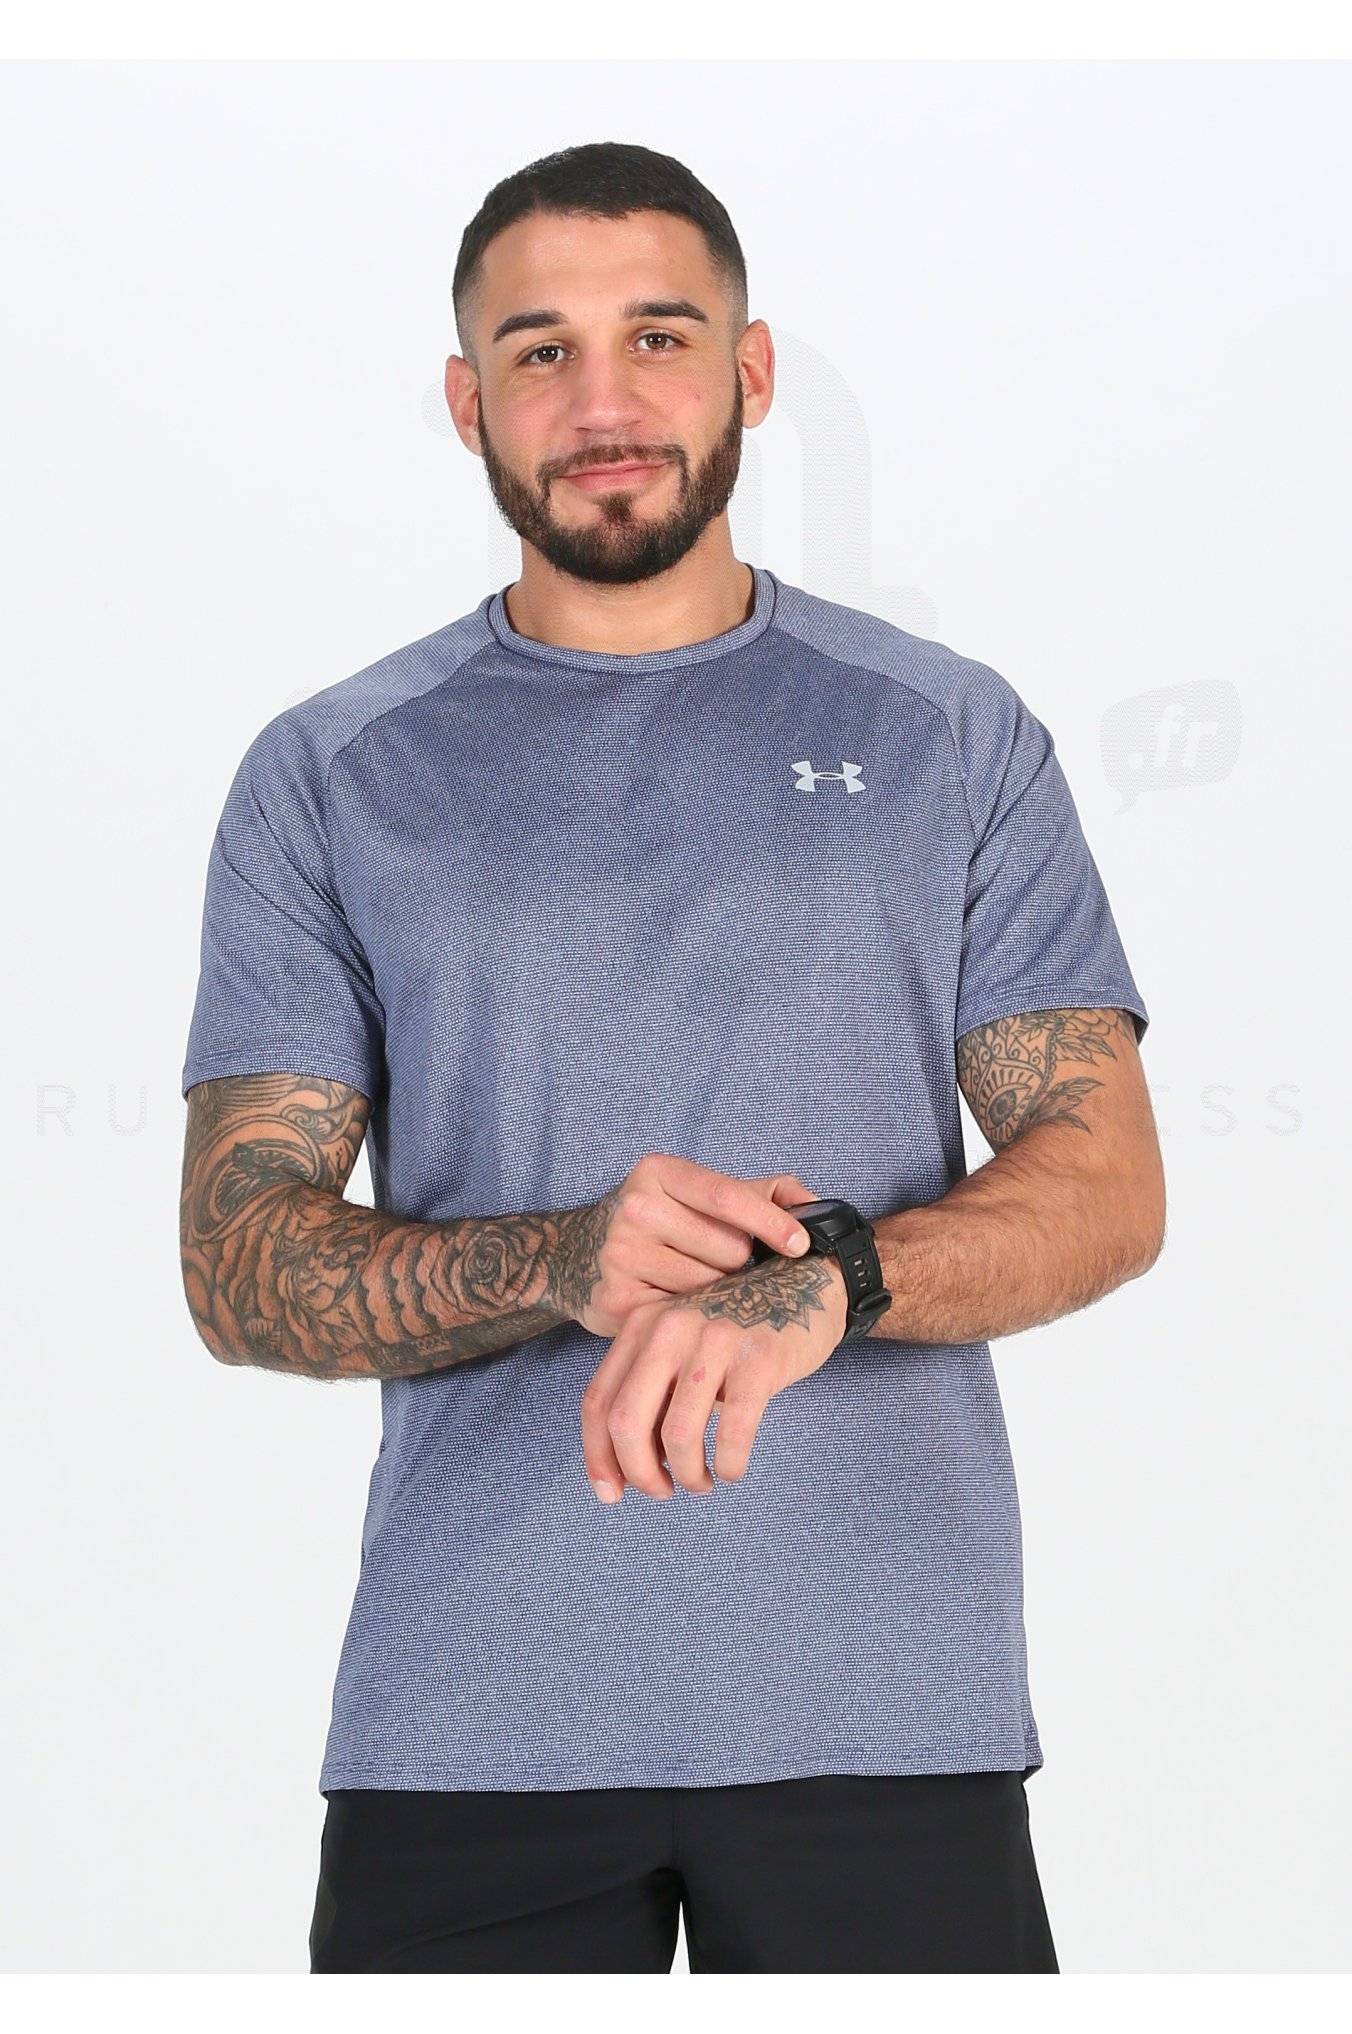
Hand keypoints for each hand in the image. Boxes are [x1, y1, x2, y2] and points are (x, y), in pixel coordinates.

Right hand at [553, 1152, 820, 1340]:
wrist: (572, 1256)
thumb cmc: (655, 1222)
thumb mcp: (696, 1194)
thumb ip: (761, 1192)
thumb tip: (817, 1204)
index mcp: (659, 1172)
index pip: (728, 1196)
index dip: (772, 1222)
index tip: (800, 1245)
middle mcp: (635, 1207)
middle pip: (727, 1249)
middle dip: (738, 1263)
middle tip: (720, 1265)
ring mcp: (621, 1254)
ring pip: (709, 1287)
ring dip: (717, 1293)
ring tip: (699, 1284)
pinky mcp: (616, 1300)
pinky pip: (683, 1316)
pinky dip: (691, 1316)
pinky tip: (681, 1306)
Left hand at [579, 1248, 848, 1502]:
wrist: (803, 1286)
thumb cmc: (733, 1333)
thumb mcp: (679, 1348)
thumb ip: (649, 1393)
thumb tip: (622, 1469)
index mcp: (641, 1324)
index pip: (598, 1402)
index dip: (597, 1457)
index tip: (611, 1494)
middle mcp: (670, 1327)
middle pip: (627, 1421)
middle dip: (640, 1473)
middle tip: (662, 1492)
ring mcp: (715, 1340)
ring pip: (678, 1435)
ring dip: (688, 1476)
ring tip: (702, 1482)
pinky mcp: (760, 1358)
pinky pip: (732, 1433)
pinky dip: (728, 1466)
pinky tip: (731, 1469)